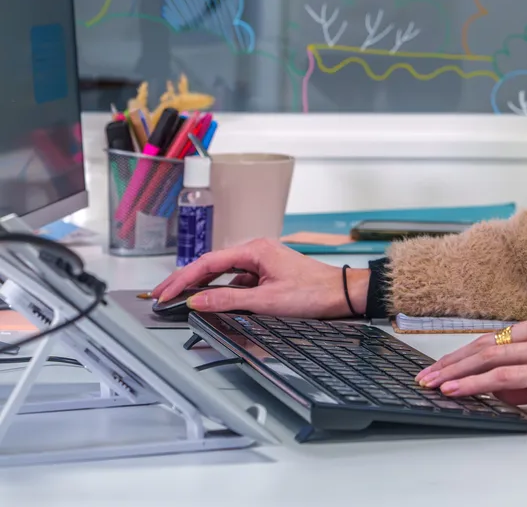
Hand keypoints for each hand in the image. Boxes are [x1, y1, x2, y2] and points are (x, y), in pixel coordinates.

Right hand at [150, 238, 369, 317]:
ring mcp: (261, 262)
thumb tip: (198, 301)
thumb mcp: (267, 300)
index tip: (164, 293)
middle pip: (211, 265)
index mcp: (255, 249)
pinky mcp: (267, 274)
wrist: (341, 294)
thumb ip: (229, 300)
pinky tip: (211, 301)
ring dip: (201, 286)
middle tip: (161, 295)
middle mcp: (256, 251)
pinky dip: (221, 290)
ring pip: (223, 273)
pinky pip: (237, 281)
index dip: (182, 279)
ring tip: (179, 298)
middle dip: (185, 280)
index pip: (207, 263)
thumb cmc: (314, 292)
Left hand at [416, 308, 526, 405]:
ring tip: (431, 382)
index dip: (469, 350)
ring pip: (487, 356)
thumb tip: (509, 389)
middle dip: (453, 359)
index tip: (448, 362)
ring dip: (454, 371)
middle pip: (486, 342)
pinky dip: (473, 382)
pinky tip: (455, 389)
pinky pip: (501, 375)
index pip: (498, 336)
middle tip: (427, 373)